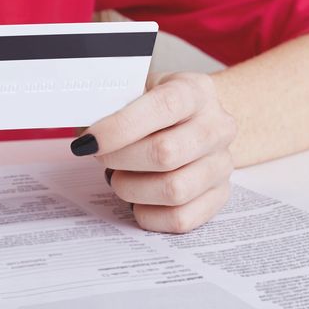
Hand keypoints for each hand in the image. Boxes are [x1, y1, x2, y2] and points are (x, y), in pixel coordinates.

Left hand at [70, 72, 236, 232]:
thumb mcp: (137, 89)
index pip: (163, 107)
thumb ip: (113, 103)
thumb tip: (85, 134)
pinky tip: (137, 200)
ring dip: (132, 189)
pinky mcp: (220, 196)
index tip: (89, 141)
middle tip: (101, 157)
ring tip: (119, 178)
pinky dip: (148, 214)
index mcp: (196, 91)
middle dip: (120, 160)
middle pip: (165, 153)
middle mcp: (217, 126)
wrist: (197, 122)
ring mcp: (222, 164)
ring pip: (174, 190)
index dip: (120, 127)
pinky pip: (181, 219)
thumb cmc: (156, 108)